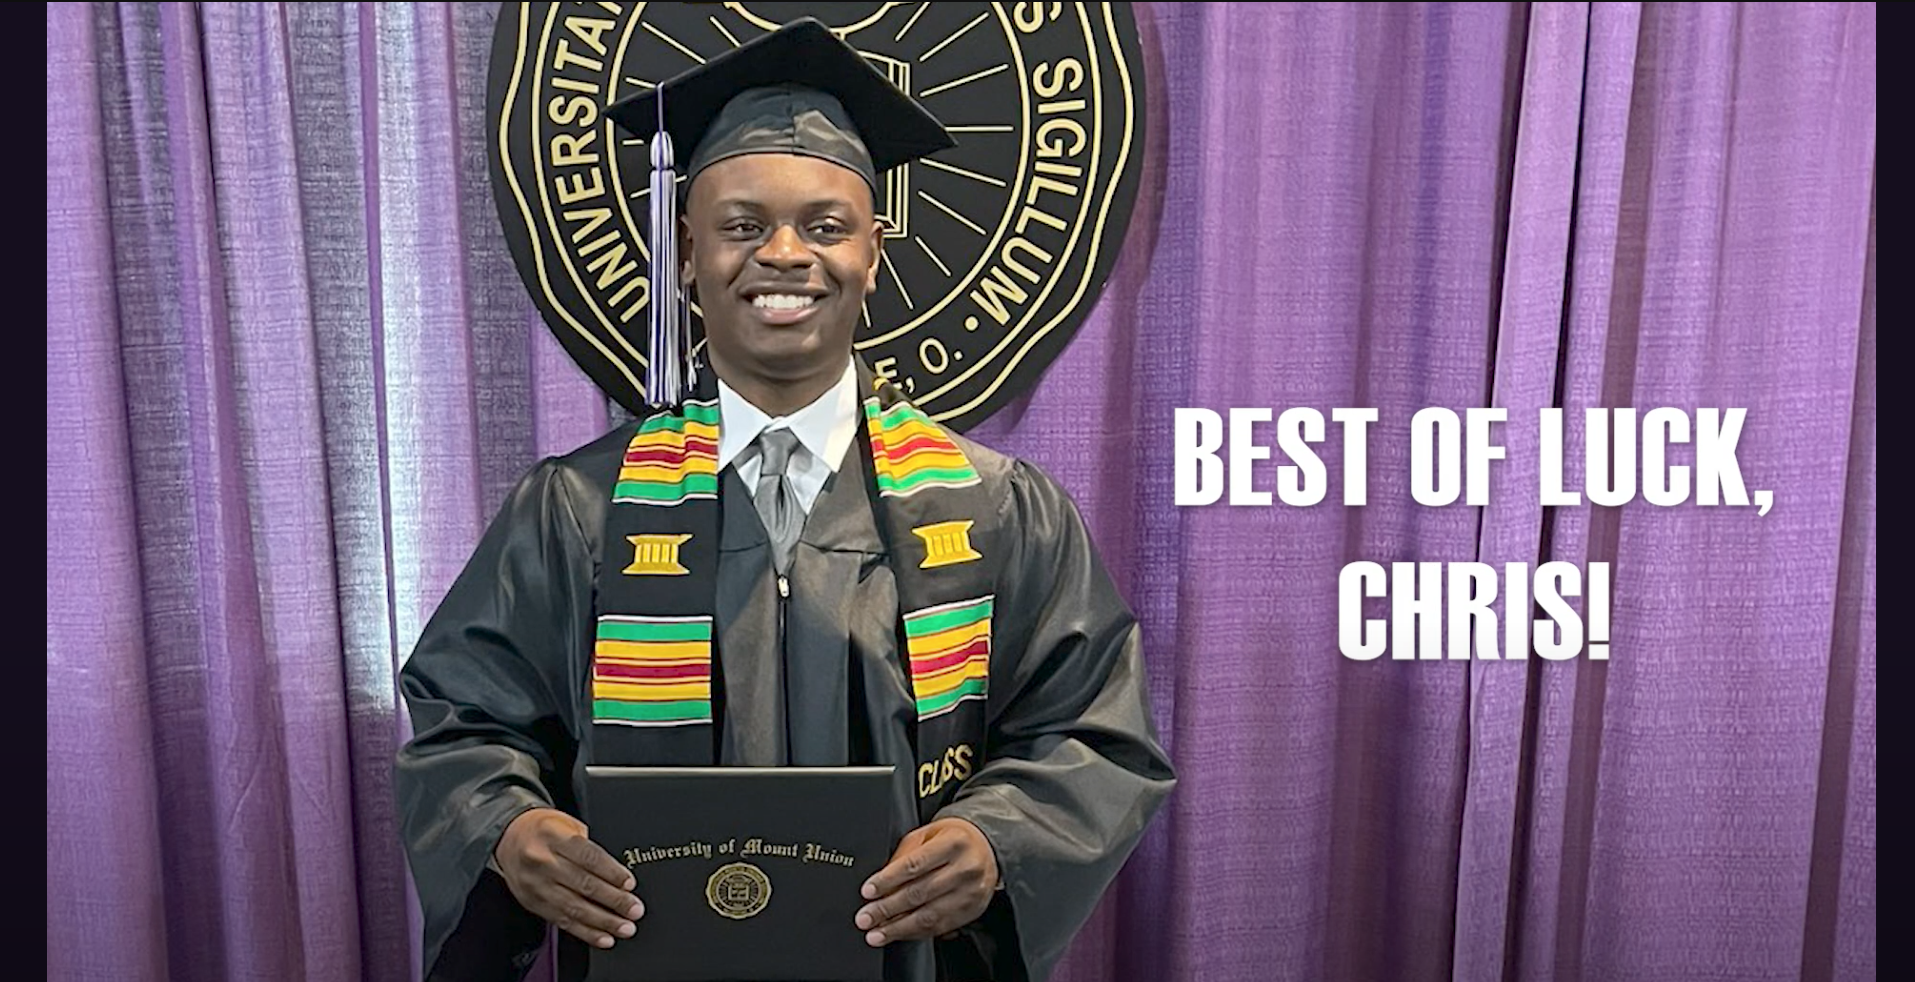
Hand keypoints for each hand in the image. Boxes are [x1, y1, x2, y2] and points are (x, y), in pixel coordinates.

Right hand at [493, 808, 644, 948]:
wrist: (509, 837)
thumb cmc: (544, 830)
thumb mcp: (567, 823)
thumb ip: (589, 845)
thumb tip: (618, 874)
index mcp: (554, 837)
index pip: (588, 858)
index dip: (611, 873)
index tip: (629, 884)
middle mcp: (543, 862)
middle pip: (584, 885)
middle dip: (614, 901)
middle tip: (634, 910)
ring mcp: (536, 885)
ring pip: (574, 908)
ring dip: (603, 921)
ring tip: (624, 928)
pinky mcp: (533, 903)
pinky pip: (562, 921)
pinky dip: (585, 932)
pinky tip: (603, 937)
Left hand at [855, 818, 998, 945]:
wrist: (988, 849)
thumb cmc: (954, 840)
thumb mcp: (929, 833)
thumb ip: (906, 853)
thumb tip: (881, 880)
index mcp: (953, 843)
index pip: (914, 865)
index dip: (888, 880)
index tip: (868, 891)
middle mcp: (965, 869)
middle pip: (919, 893)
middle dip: (887, 908)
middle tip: (865, 917)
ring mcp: (970, 893)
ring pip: (929, 915)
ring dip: (898, 928)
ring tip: (877, 933)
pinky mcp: (971, 912)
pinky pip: (939, 927)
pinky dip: (914, 933)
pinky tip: (898, 934)